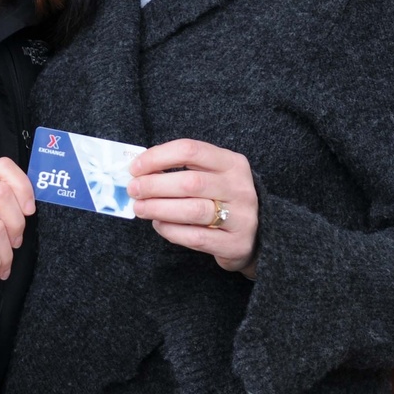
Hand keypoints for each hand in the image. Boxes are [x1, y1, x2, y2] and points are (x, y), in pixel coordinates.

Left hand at [126, 139, 258, 274]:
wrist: (259, 236)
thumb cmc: (223, 199)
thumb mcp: (213, 176)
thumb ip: (184, 170)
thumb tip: (141, 170)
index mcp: (232, 162)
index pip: (190, 150)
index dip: (158, 157)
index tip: (135, 168)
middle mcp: (240, 187)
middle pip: (190, 182)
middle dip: (154, 185)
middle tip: (134, 190)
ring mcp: (242, 217)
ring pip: (193, 210)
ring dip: (159, 208)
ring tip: (140, 208)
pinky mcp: (235, 244)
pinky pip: (196, 237)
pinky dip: (171, 230)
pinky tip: (158, 225)